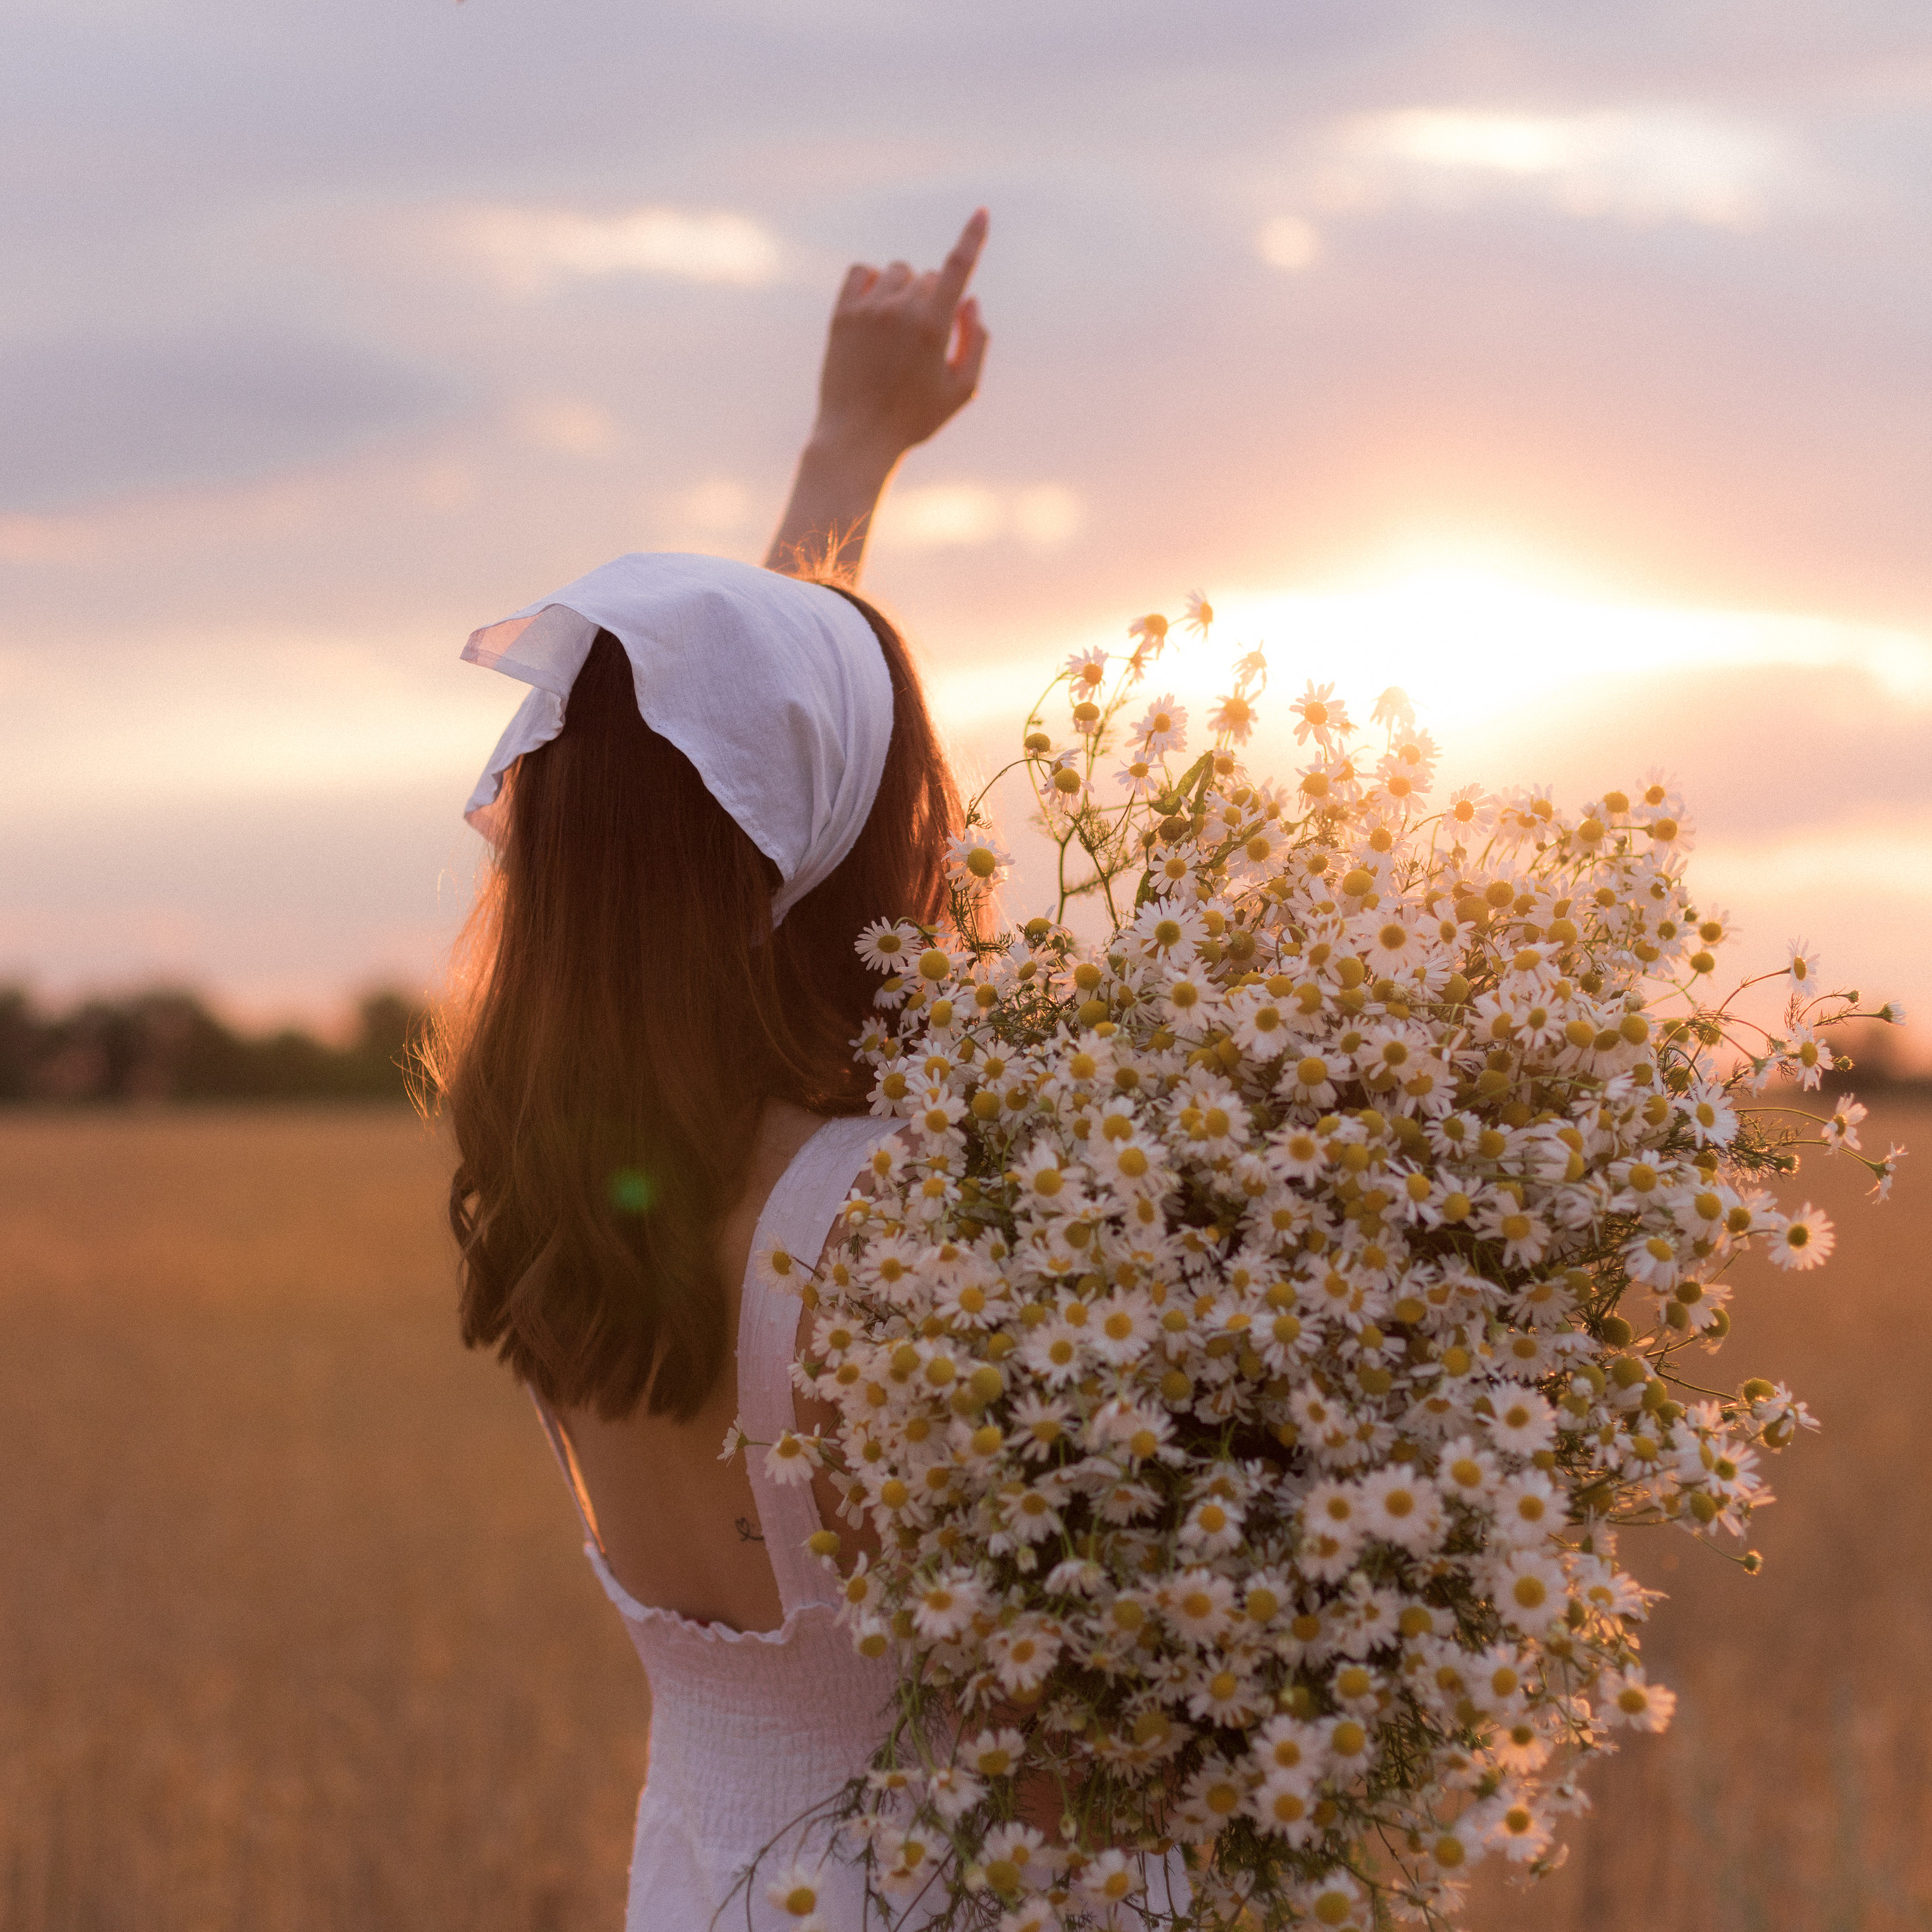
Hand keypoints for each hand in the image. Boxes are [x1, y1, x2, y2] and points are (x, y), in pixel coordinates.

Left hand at [811, 209, 990, 464]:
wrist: (857, 438)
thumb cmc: (914, 419)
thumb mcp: (962, 391)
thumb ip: (976, 342)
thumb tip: (969, 300)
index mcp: (933, 327)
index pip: (957, 268)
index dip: (972, 238)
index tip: (982, 212)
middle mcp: (900, 310)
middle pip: (927, 276)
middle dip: (934, 298)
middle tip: (925, 341)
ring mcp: (868, 310)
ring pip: (897, 271)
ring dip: (905, 288)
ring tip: (899, 327)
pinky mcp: (842, 315)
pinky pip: (861, 272)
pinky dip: (873, 280)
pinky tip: (876, 308)